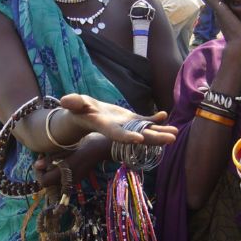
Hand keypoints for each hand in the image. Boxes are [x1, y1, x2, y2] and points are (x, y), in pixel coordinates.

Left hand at [34, 133, 110, 187]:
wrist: (103, 147)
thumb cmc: (86, 146)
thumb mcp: (67, 151)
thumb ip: (51, 160)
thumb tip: (36, 165)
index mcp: (66, 174)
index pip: (44, 181)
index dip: (38, 173)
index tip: (38, 160)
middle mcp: (69, 180)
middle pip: (49, 182)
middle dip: (43, 171)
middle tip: (43, 157)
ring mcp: (74, 179)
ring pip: (55, 180)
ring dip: (50, 170)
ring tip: (51, 156)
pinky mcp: (78, 176)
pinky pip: (62, 177)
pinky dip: (57, 170)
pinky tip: (60, 159)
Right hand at [60, 93, 176, 145]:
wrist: (84, 115)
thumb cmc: (78, 110)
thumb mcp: (75, 105)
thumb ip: (74, 103)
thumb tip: (65, 101)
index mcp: (106, 127)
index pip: (117, 135)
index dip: (127, 137)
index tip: (140, 140)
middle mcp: (119, 129)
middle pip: (138, 136)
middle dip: (155, 138)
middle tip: (172, 139)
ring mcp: (127, 125)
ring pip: (146, 131)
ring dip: (161, 132)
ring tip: (176, 133)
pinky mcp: (130, 120)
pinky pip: (145, 121)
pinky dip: (155, 119)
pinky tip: (164, 116)